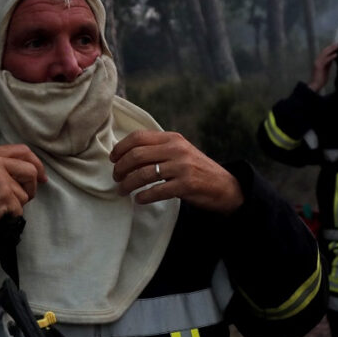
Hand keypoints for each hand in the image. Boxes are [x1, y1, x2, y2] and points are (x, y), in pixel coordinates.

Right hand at [0, 144, 46, 262]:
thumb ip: (2, 167)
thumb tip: (33, 170)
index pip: (22, 150)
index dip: (36, 164)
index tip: (41, 177)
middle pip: (31, 170)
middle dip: (32, 187)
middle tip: (21, 199)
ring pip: (27, 191)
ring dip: (18, 203)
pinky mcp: (3, 195)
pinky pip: (20, 207)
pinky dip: (12, 215)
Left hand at [110, 129, 243, 214]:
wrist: (224, 186)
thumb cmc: (197, 170)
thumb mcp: (181, 151)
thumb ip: (159, 149)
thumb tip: (127, 153)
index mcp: (173, 138)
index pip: (138, 137)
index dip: (120, 147)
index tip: (113, 159)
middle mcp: (177, 149)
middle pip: (137, 155)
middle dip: (121, 168)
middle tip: (116, 177)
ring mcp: (182, 167)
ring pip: (143, 174)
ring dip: (127, 184)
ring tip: (122, 190)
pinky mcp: (186, 185)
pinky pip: (156, 191)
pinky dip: (143, 196)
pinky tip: (138, 199)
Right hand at [308, 43, 337, 91]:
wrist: (316, 84)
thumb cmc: (321, 78)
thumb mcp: (326, 69)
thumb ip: (328, 63)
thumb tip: (333, 57)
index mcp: (319, 61)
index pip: (324, 52)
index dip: (330, 48)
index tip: (336, 44)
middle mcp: (317, 60)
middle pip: (324, 51)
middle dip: (331, 47)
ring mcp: (318, 63)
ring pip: (325, 54)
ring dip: (332, 49)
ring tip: (337, 46)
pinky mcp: (319, 66)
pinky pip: (326, 60)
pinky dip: (331, 56)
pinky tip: (336, 54)